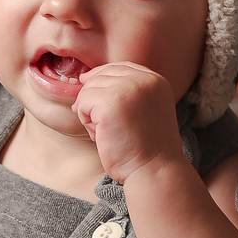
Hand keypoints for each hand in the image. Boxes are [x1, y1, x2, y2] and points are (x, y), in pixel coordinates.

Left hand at [72, 62, 183, 185]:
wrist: (154, 170)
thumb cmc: (146, 148)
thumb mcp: (144, 110)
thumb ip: (126, 92)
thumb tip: (85, 79)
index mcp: (156, 80)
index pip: (119, 67)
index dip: (102, 80)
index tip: (97, 100)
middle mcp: (143, 79)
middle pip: (101, 76)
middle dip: (95, 99)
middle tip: (107, 126)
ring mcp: (126, 88)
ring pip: (89, 89)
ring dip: (90, 112)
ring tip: (107, 132)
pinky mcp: (109, 102)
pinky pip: (81, 103)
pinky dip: (85, 121)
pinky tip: (101, 135)